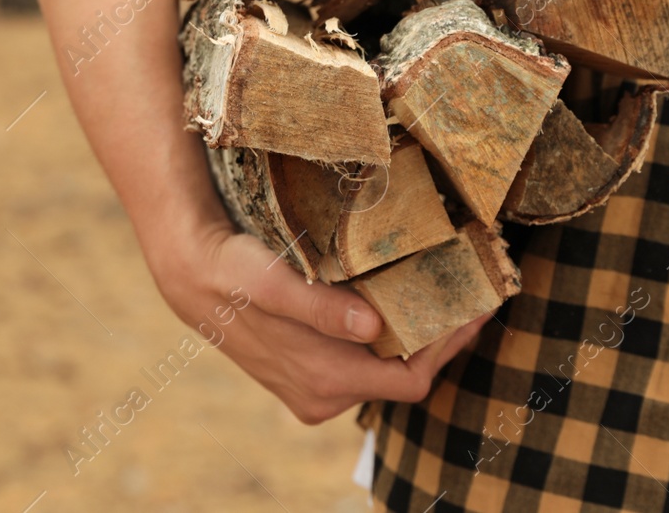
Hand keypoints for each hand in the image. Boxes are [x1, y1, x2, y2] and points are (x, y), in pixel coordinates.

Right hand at [152, 221, 494, 423]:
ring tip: (438, 294)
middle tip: (467, 296)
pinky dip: (386, 339)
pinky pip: (363, 366)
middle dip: (437, 339)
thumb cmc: (233, 273)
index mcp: (323, 379)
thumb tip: (374, 326)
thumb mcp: (272, 282)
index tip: (476, 309)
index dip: (447, 347)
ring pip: (384, 371)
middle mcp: (323, 396)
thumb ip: (320, 308)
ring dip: (413, 337)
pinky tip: (396, 305)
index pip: (409, 378)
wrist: (192, 277)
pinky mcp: (309, 376)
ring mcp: (316, 391)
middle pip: (403, 376)